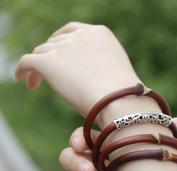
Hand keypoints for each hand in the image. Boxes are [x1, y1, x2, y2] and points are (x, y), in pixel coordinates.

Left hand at [15, 21, 140, 115]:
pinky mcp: (47, 62)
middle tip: (50, 73)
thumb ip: (102, 65)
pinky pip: (27, 62)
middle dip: (52, 56)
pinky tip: (23, 79)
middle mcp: (79, 36)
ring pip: (41, 53)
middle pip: (56, 42)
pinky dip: (23, 70)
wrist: (120, 101)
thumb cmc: (124, 95)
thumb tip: (92, 76)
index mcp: (99, 33)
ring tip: (36, 82)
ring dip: (38, 67)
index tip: (60, 56)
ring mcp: (62, 47)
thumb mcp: (116, 71)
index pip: (73, 32)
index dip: (63, 43)